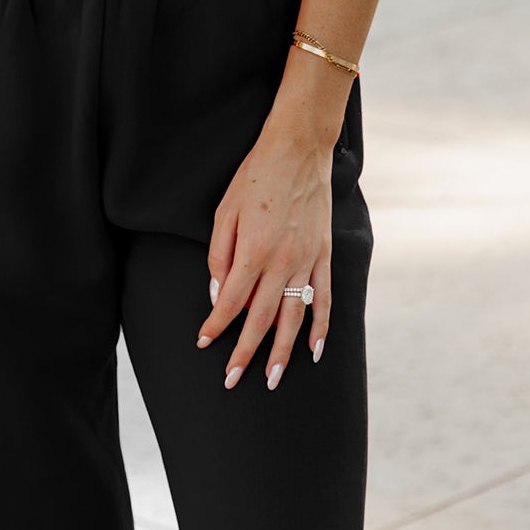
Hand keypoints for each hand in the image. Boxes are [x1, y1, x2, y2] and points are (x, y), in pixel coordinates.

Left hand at [194, 122, 333, 388]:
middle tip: (232, 380)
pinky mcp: (323, 255)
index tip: (204, 342)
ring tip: (272, 379)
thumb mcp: (224, 210)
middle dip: (245, 354)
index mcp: (253, 251)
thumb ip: (219, 255)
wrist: (298, 149)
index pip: (230, 302)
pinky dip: (321, 328)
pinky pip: (325, 299)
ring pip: (294, 318)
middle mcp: (281, 262)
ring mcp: (306, 261)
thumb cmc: (255, 176)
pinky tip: (315, 351)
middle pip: (261, 320)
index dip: (216, 326)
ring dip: (282, 353)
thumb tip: (218, 293)